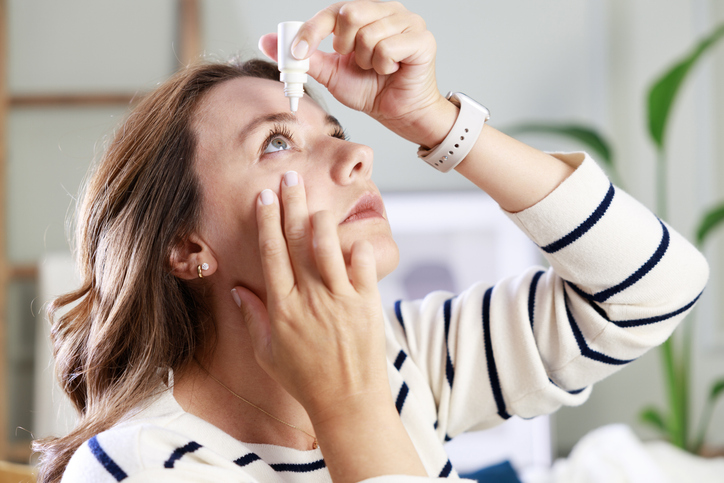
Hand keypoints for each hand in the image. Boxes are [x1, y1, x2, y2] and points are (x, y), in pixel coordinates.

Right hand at [231, 171, 389, 420]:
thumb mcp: (268, 352)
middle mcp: (309, 298)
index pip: (272, 254)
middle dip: (292, 205)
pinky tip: (354, 237)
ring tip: (316, 203)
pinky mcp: (367, 303)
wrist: (347, 401)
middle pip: (297, 241)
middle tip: (290, 178)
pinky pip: (364, 267)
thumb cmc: (305, 379)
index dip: (267, 222)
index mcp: (283, 308)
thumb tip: (237, 289)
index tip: (265, 197)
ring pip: (329, 247)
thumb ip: (253, 318)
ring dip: (321, 220)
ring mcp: (340, 299)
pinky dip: (359, 249)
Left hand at [259, 0, 452, 146]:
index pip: (332, 11)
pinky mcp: (422, 39)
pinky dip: (384, 66)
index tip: (297, 53)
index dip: (311, 31)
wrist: (399, 113)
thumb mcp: (331, 73)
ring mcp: (408, 21)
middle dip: (345, 47)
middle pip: (350, 14)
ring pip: (368, 35)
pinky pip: (388, 48)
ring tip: (376, 69)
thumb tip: (268, 42)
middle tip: (355, 61)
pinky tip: (391, 71)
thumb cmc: (371, 90)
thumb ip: (305, 57)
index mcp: (365, 12)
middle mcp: (387, 10)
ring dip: (366, 62)